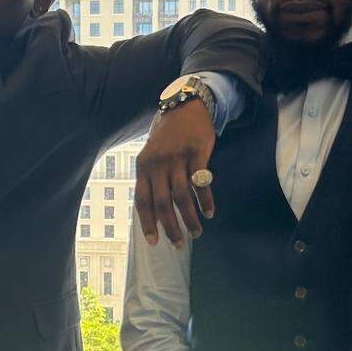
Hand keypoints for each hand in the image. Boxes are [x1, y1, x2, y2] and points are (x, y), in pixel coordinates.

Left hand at [134, 99, 215, 247]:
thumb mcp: (151, 155)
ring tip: (196, 232)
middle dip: (170, 227)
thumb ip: (151, 180)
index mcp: (143, 166)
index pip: (142, 200)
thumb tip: (155, 212)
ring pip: (181, 196)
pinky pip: (200, 183)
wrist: (186, 107)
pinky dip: (205, 201)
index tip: (154, 242)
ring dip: (189, 218)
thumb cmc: (167, 137)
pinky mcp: (196, 153)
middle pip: (162, 202)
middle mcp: (157, 163)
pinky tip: (208, 213)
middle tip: (178, 243)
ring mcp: (177, 158)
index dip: (148, 223)